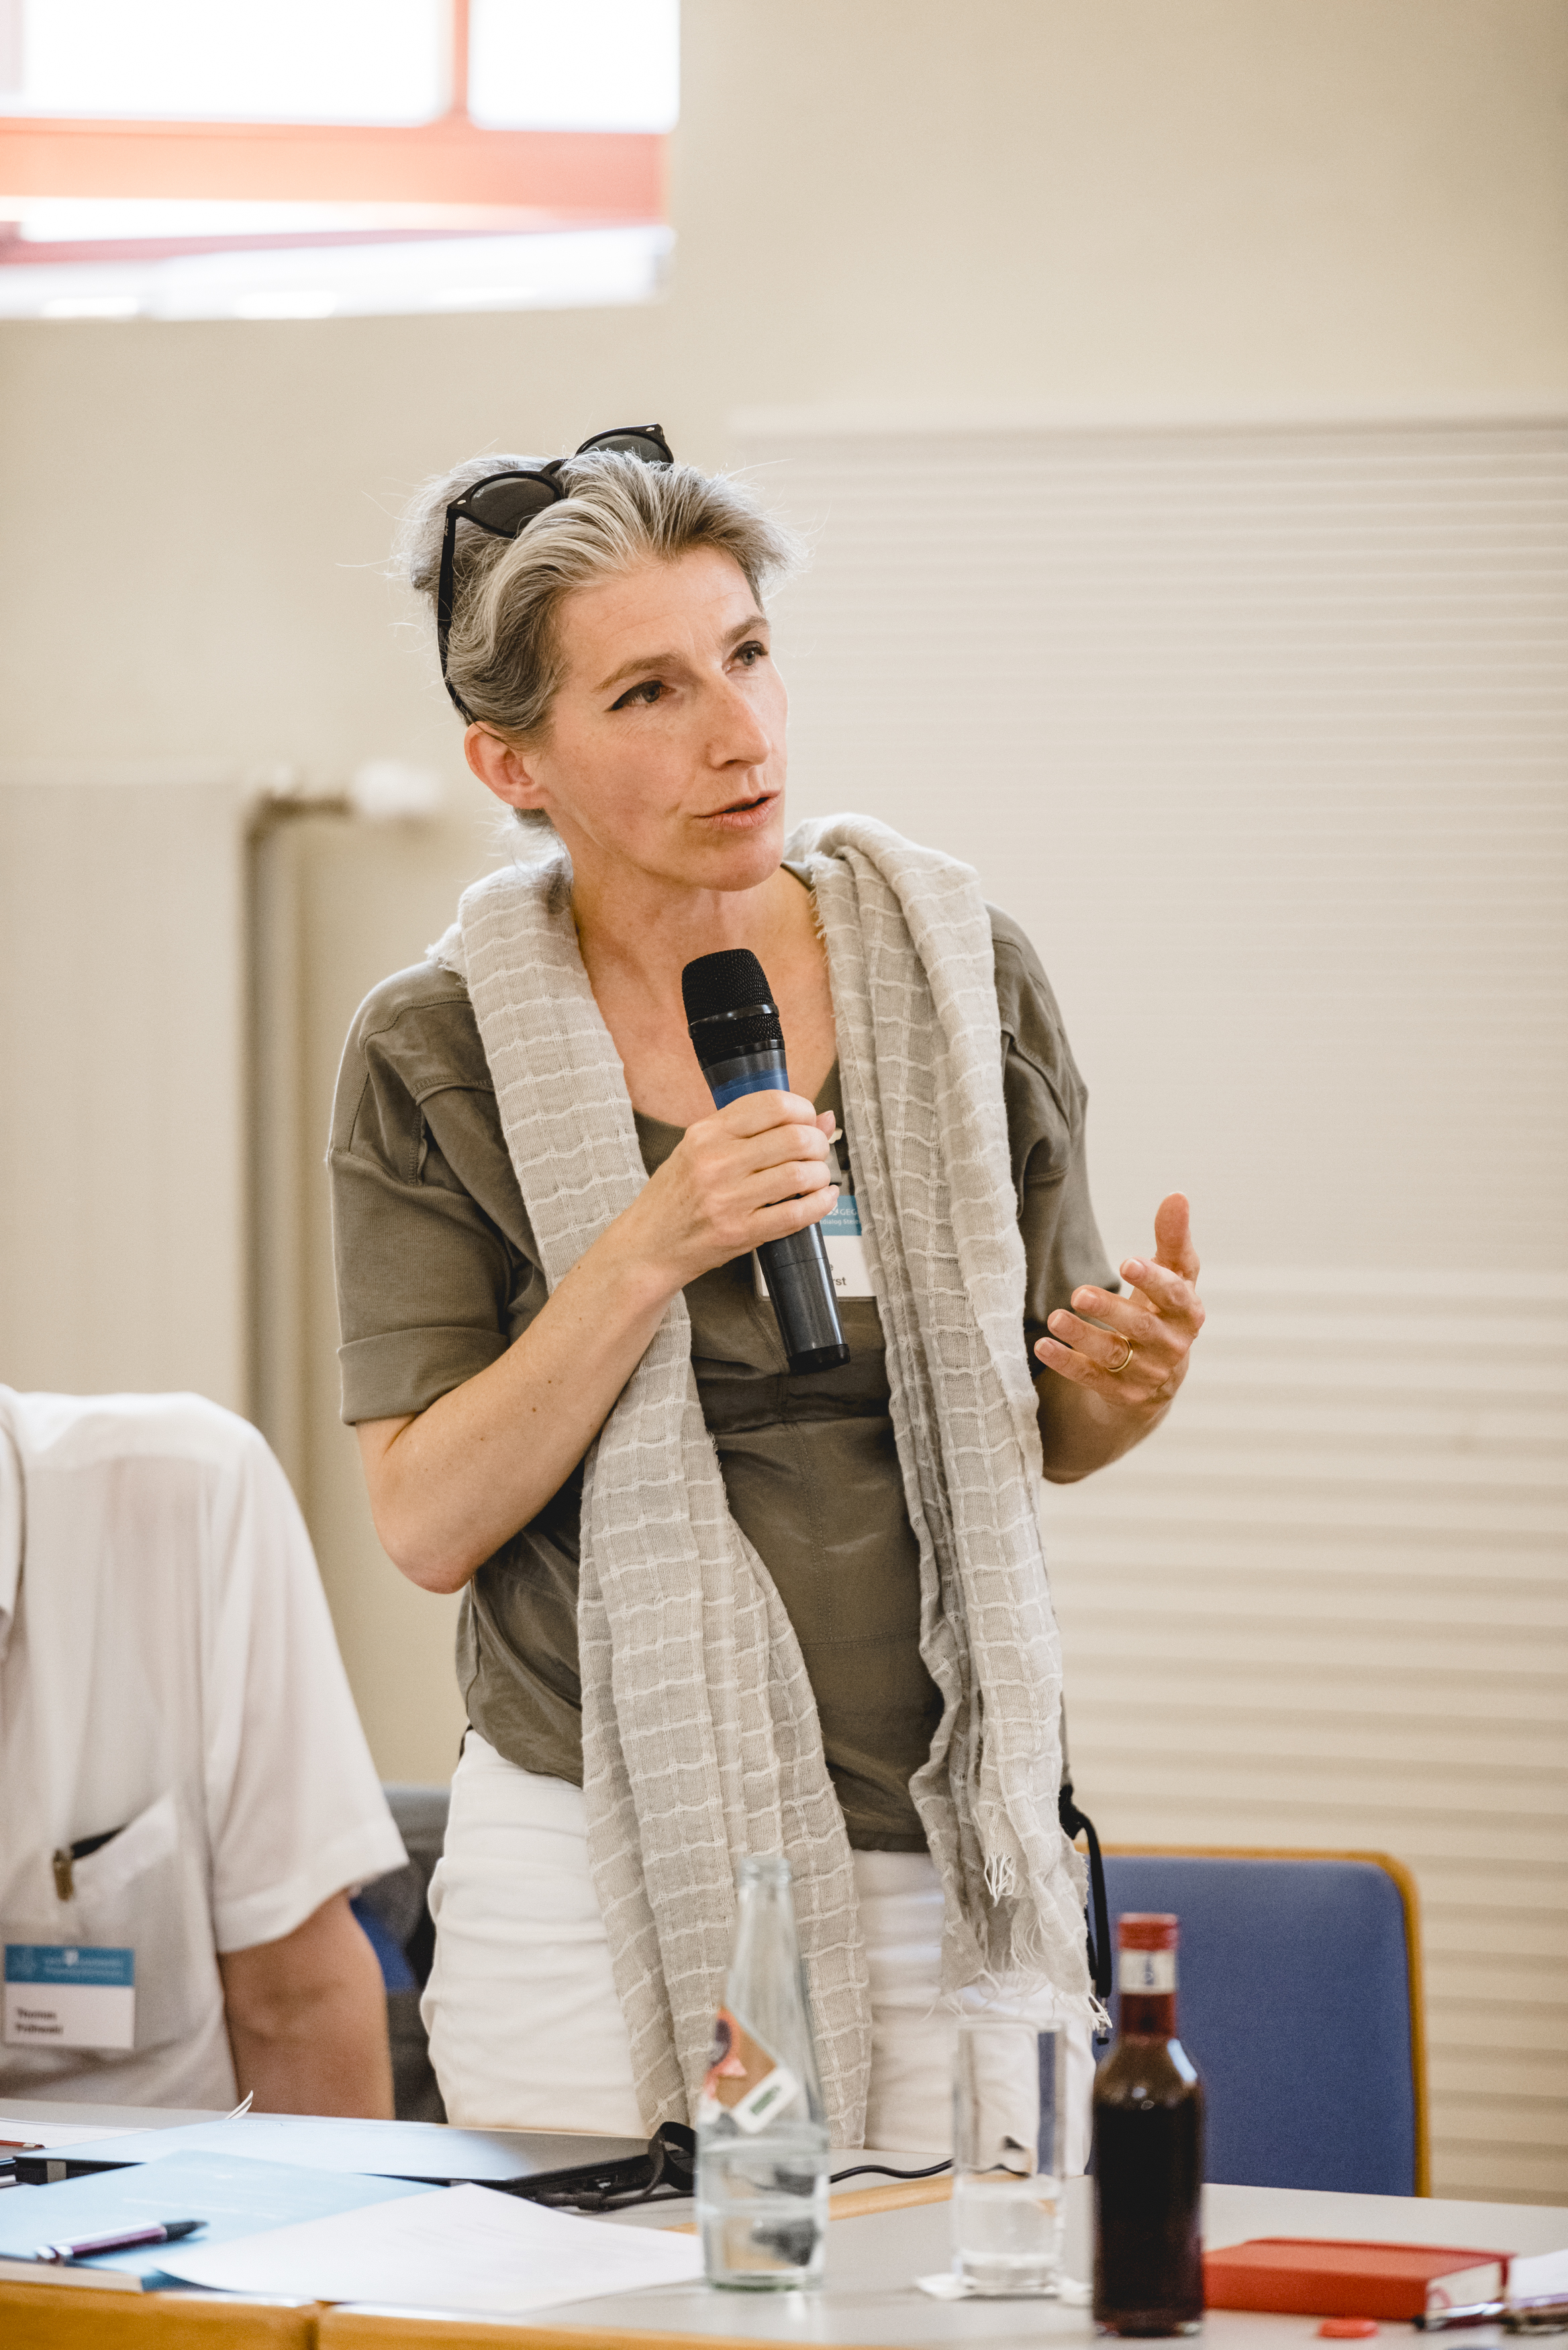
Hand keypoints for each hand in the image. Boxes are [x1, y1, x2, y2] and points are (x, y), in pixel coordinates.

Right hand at [623, 1091, 836, 1294]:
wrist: (648, 1245)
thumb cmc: (674, 1197)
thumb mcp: (700, 1150)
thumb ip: (755, 1131)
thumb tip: (821, 1117)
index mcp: (706, 1134)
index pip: (772, 1105)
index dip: (803, 1109)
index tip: (807, 1120)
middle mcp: (716, 1162)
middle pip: (794, 1137)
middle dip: (818, 1142)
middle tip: (817, 1150)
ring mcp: (728, 1199)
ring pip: (800, 1174)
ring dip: (821, 1173)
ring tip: (817, 1176)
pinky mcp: (740, 1232)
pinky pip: (795, 1213)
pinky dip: (820, 1203)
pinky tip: (823, 1198)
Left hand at [1034, 1193, 1203, 1412]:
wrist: (1156, 1377)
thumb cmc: (1162, 1311)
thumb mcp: (1171, 1278)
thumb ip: (1172, 1239)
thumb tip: (1177, 1196)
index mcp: (1188, 1314)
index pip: (1176, 1295)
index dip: (1153, 1280)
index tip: (1127, 1263)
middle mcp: (1172, 1347)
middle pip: (1142, 1327)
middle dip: (1111, 1310)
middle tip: (1078, 1293)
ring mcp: (1148, 1375)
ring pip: (1114, 1355)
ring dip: (1083, 1336)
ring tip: (1054, 1318)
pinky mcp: (1122, 1395)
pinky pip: (1092, 1379)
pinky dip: (1067, 1363)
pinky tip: (1043, 1346)